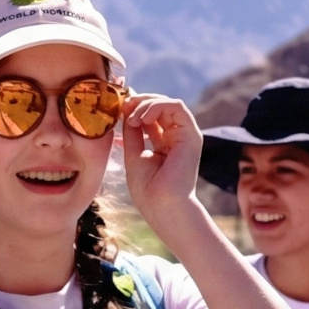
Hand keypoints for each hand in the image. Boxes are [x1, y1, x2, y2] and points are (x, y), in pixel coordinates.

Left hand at [121, 94, 203, 235]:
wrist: (162, 207)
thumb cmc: (147, 190)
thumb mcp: (133, 154)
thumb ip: (132, 132)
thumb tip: (127, 110)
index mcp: (163, 143)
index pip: (150, 115)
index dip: (134, 107)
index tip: (117, 110)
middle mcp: (176, 137)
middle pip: (159, 106)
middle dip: (139, 102)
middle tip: (122, 107)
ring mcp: (184, 135)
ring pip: (167, 103)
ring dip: (146, 105)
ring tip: (132, 119)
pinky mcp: (191, 134)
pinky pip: (176, 107)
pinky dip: (157, 106)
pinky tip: (143, 119)